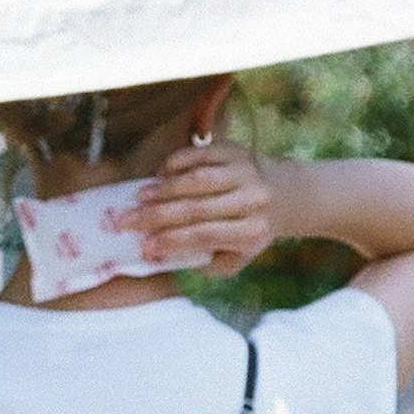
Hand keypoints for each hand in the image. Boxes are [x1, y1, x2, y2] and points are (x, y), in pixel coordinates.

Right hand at [127, 143, 274, 276]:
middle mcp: (251, 200)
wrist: (287, 195)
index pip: (205, 236)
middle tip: (127, 220)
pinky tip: (158, 174)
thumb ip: (205, 262)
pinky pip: (201, 154)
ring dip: (164, 188)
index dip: (172, 240)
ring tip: (140, 196)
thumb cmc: (252, 231)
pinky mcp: (236, 151)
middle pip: (196, 208)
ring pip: (197, 180)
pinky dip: (176, 163)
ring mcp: (244, 172)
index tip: (144, 245)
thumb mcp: (237, 257)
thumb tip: (165, 256)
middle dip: (157, 216)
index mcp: (251, 231)